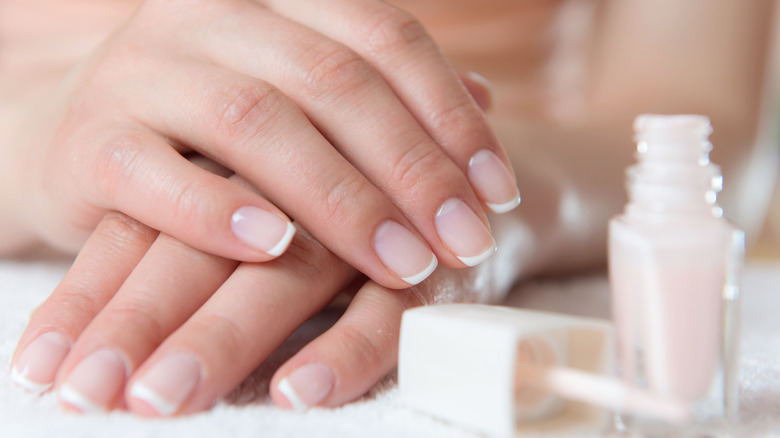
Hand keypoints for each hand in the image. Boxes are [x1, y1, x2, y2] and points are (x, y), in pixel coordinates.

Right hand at [9, 0, 518, 287]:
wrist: (83, 139)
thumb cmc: (214, 124)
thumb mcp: (300, 95)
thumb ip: (383, 92)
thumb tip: (486, 101)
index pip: (384, 36)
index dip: (450, 114)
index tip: (498, 191)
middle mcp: (206, 17)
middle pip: (332, 81)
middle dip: (412, 169)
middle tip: (465, 242)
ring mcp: (142, 72)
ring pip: (255, 123)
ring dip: (342, 202)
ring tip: (404, 263)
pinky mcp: (90, 141)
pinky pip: (158, 174)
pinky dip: (218, 212)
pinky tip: (277, 248)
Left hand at [10, 211, 517, 414]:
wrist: (454, 167)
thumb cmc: (338, 202)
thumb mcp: (262, 214)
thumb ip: (188, 249)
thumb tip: (85, 343)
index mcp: (240, 164)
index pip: (150, 227)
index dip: (96, 296)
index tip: (47, 364)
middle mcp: (295, 186)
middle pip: (204, 249)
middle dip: (143, 321)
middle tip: (92, 390)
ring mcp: (365, 220)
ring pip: (288, 275)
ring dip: (224, 336)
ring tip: (166, 397)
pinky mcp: (430, 257)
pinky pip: (391, 306)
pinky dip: (347, 347)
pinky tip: (301, 390)